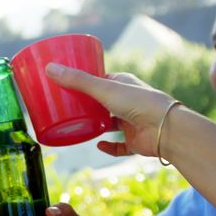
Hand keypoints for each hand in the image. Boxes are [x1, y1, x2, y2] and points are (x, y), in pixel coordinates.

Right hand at [44, 64, 176, 158]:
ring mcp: (132, 122)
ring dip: (98, 124)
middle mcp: (128, 101)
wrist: (166, 129)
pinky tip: (98, 145)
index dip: (87, 80)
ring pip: (111, 123)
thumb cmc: (138, 103)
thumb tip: (49, 69)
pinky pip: (119, 145)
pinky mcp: (135, 140)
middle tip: (67, 106)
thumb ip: (77, 81)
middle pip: (104, 101)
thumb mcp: (103, 89)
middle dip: (88, 104)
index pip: (102, 79)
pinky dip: (109, 147)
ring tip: (78, 125)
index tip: (68, 83)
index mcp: (123, 84)